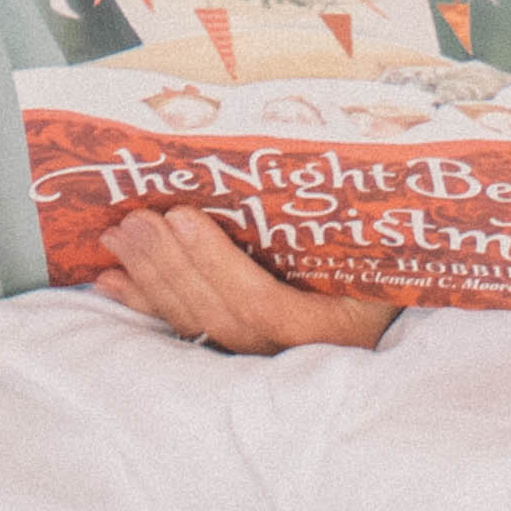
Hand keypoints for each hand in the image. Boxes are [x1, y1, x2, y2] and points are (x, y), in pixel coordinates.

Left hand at [94, 203, 400, 356]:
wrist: (397, 307)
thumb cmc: (395, 262)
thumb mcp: (388, 248)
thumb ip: (354, 219)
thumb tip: (323, 152)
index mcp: (336, 329)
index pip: (264, 306)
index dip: (218, 266)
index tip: (183, 217)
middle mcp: (297, 354)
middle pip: (221, 316)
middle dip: (172, 267)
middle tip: (135, 221)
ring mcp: (267, 358)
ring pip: (201, 326)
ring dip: (153, 279)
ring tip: (120, 238)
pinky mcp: (242, 352)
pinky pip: (188, 332)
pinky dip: (147, 304)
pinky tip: (112, 282)